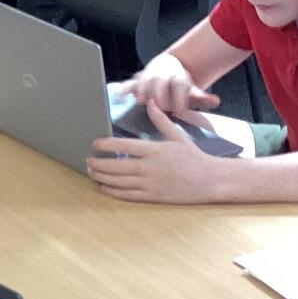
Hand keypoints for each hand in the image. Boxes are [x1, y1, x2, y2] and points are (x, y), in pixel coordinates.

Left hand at [86, 103, 229, 203]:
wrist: (210, 180)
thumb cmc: (194, 157)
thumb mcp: (178, 136)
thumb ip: (161, 120)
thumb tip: (150, 102)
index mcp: (154, 150)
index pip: (123, 146)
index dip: (105, 145)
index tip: (95, 144)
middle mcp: (150, 167)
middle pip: (115, 166)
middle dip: (98, 164)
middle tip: (88, 160)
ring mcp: (150, 183)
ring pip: (118, 181)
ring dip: (101, 177)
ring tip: (92, 172)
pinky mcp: (153, 196)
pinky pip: (127, 195)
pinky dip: (112, 191)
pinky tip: (104, 187)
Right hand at [125, 55, 219, 114]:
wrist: (169, 66)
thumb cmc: (180, 84)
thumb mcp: (193, 90)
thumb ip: (203, 98)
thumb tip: (216, 101)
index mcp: (178, 78)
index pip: (179, 88)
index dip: (179, 101)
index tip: (179, 110)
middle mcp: (162, 77)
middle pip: (160, 89)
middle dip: (161, 101)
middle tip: (163, 109)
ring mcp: (148, 78)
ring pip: (144, 86)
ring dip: (144, 95)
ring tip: (144, 104)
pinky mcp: (136, 81)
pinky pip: (128, 84)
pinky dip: (123, 89)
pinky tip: (119, 96)